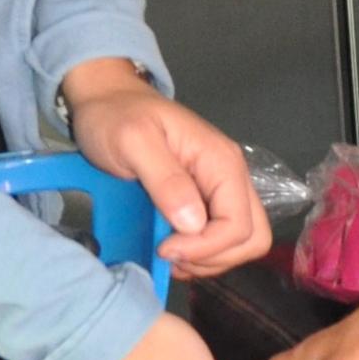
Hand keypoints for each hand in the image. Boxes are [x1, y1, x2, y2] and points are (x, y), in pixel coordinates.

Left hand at [61, 59, 270, 276]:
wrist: (107, 100)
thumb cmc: (116, 116)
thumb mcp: (133, 141)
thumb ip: (165, 180)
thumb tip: (193, 224)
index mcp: (221, 162)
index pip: (239, 224)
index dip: (205, 247)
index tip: (164, 248)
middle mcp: (230, 176)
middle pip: (251, 237)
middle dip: (214, 257)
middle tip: (171, 254)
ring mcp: (220, 189)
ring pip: (240, 243)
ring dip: (207, 259)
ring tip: (168, 253)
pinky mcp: (205, 199)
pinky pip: (220, 238)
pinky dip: (200, 253)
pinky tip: (171, 247)